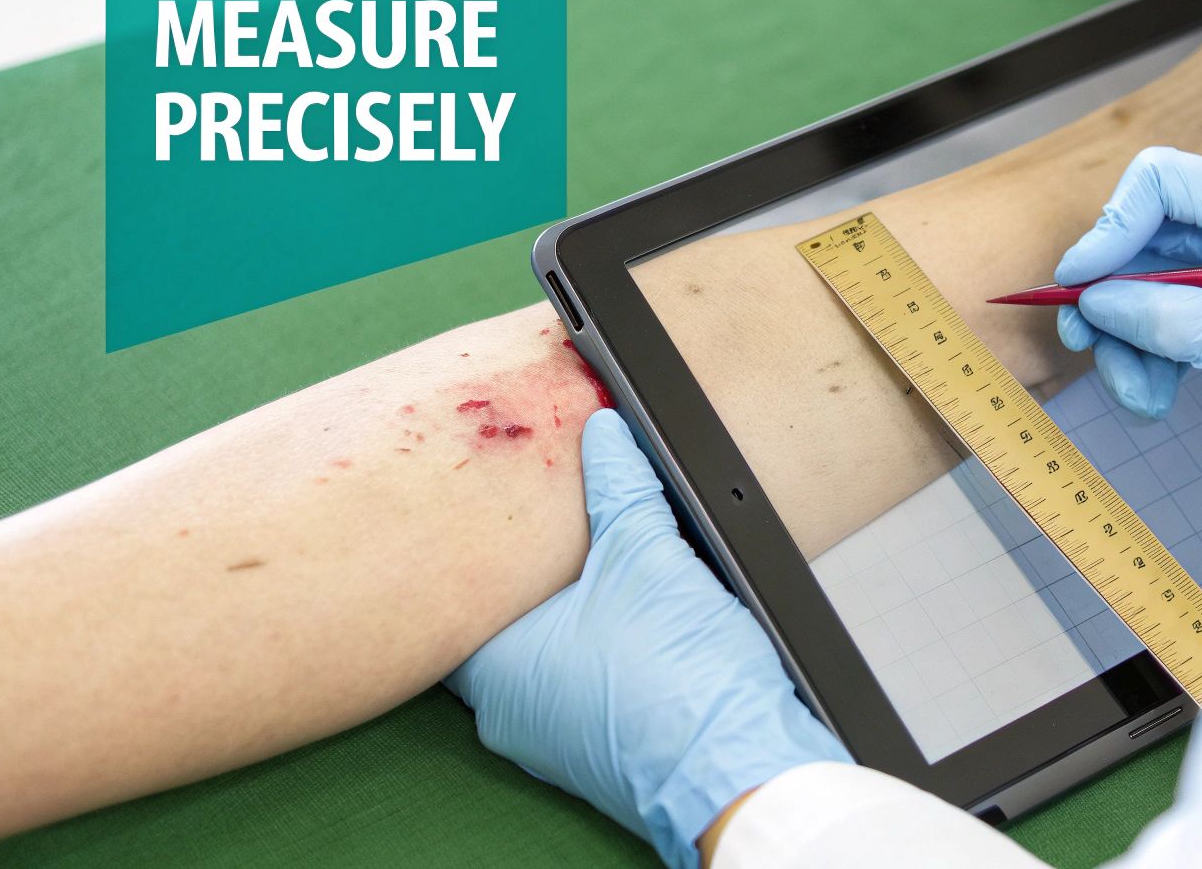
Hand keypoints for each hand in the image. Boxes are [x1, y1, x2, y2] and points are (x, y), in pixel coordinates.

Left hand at [445, 409, 849, 868]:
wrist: (746, 770)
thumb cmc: (684, 686)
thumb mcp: (650, 556)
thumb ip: (620, 486)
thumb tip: (605, 431)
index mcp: (497, 671)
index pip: (456, 596)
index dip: (479, 544)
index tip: (502, 506)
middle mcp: (514, 713)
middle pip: (505, 621)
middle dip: (537, 574)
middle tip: (563, 525)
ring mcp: (557, 736)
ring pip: (549, 653)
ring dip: (578, 612)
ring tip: (609, 567)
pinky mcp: (604, 746)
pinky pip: (587, 681)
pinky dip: (606, 646)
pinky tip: (640, 619)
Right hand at [1055, 147, 1201, 522]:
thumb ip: (1162, 317)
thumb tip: (1092, 303)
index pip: (1165, 182)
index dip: (1112, 224)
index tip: (1080, 280)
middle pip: (1144, 241)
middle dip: (1110, 299)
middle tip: (1082, 342)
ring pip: (1145, 291)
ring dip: (1127, 345)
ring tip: (1138, 396)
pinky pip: (1164, 325)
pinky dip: (1149, 362)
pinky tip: (1154, 401)